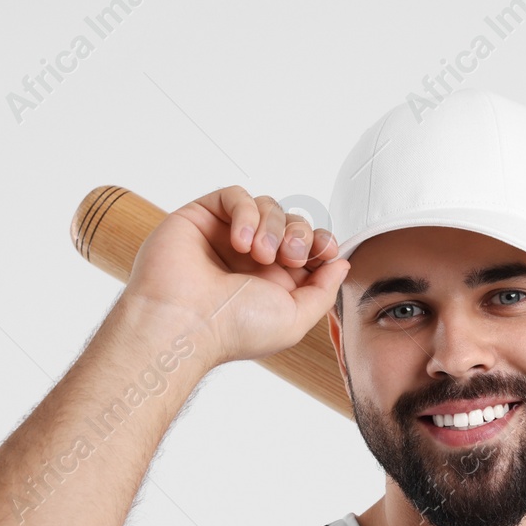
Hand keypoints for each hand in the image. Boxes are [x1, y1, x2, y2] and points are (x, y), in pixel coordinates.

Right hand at [119, 184, 350, 364]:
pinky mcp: (201, 217)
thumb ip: (323, 291)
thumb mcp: (296, 319)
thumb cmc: (234, 329)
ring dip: (272, 226)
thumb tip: (340, 264)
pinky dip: (245, 211)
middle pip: (292, 222)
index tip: (325, 252)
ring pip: (267, 206)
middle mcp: (250, 258)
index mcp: (274, 281)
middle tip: (289, 256)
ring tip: (258, 253)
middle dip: (300, 234)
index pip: (308, 246)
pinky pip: (235, 195)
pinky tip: (240, 240)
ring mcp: (225, 236)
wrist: (185, 324)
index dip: (321, 242)